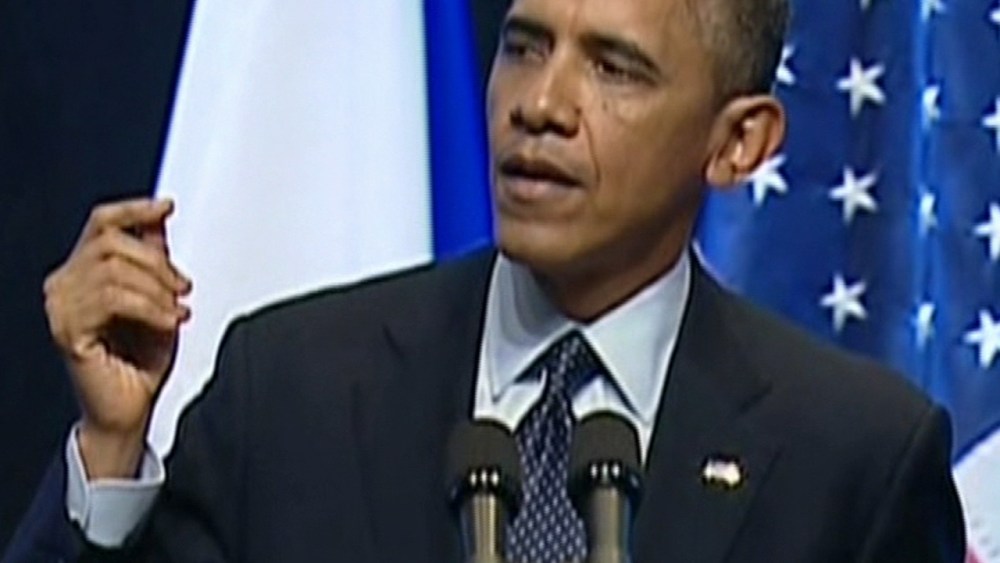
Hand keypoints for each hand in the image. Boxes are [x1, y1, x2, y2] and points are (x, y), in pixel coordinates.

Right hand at [44, 198, 191, 478]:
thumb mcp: (158, 297)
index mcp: (81, 271)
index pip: (101, 223)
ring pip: (114, 270)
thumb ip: (154, 258)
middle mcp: (63, 284)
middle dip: (158, 263)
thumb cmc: (141, 358)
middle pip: (112, 243)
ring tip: (176, 312)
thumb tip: (159, 217)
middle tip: (184, 288)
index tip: (167, 206)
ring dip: (157, 290)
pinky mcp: (67, 331)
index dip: (134, 209)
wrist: (130, 407)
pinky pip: (113, 300)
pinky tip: (169, 322)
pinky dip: (150, 308)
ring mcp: (60, 307)